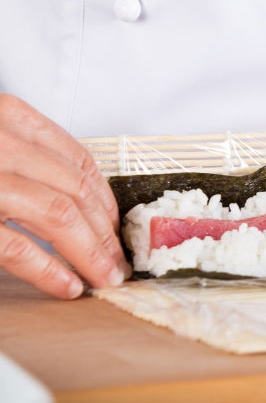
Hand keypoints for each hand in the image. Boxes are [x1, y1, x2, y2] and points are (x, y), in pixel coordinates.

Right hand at [0, 94, 127, 297]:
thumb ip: (23, 156)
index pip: (79, 160)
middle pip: (75, 191)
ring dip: (90, 254)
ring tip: (103, 278)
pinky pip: (16, 246)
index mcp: (5, 116)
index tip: (117, 226)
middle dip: (105, 233)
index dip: (107, 200)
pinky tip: (67, 286)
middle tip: (117, 262)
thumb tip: (82, 204)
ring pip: (57, 216)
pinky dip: (49, 270)